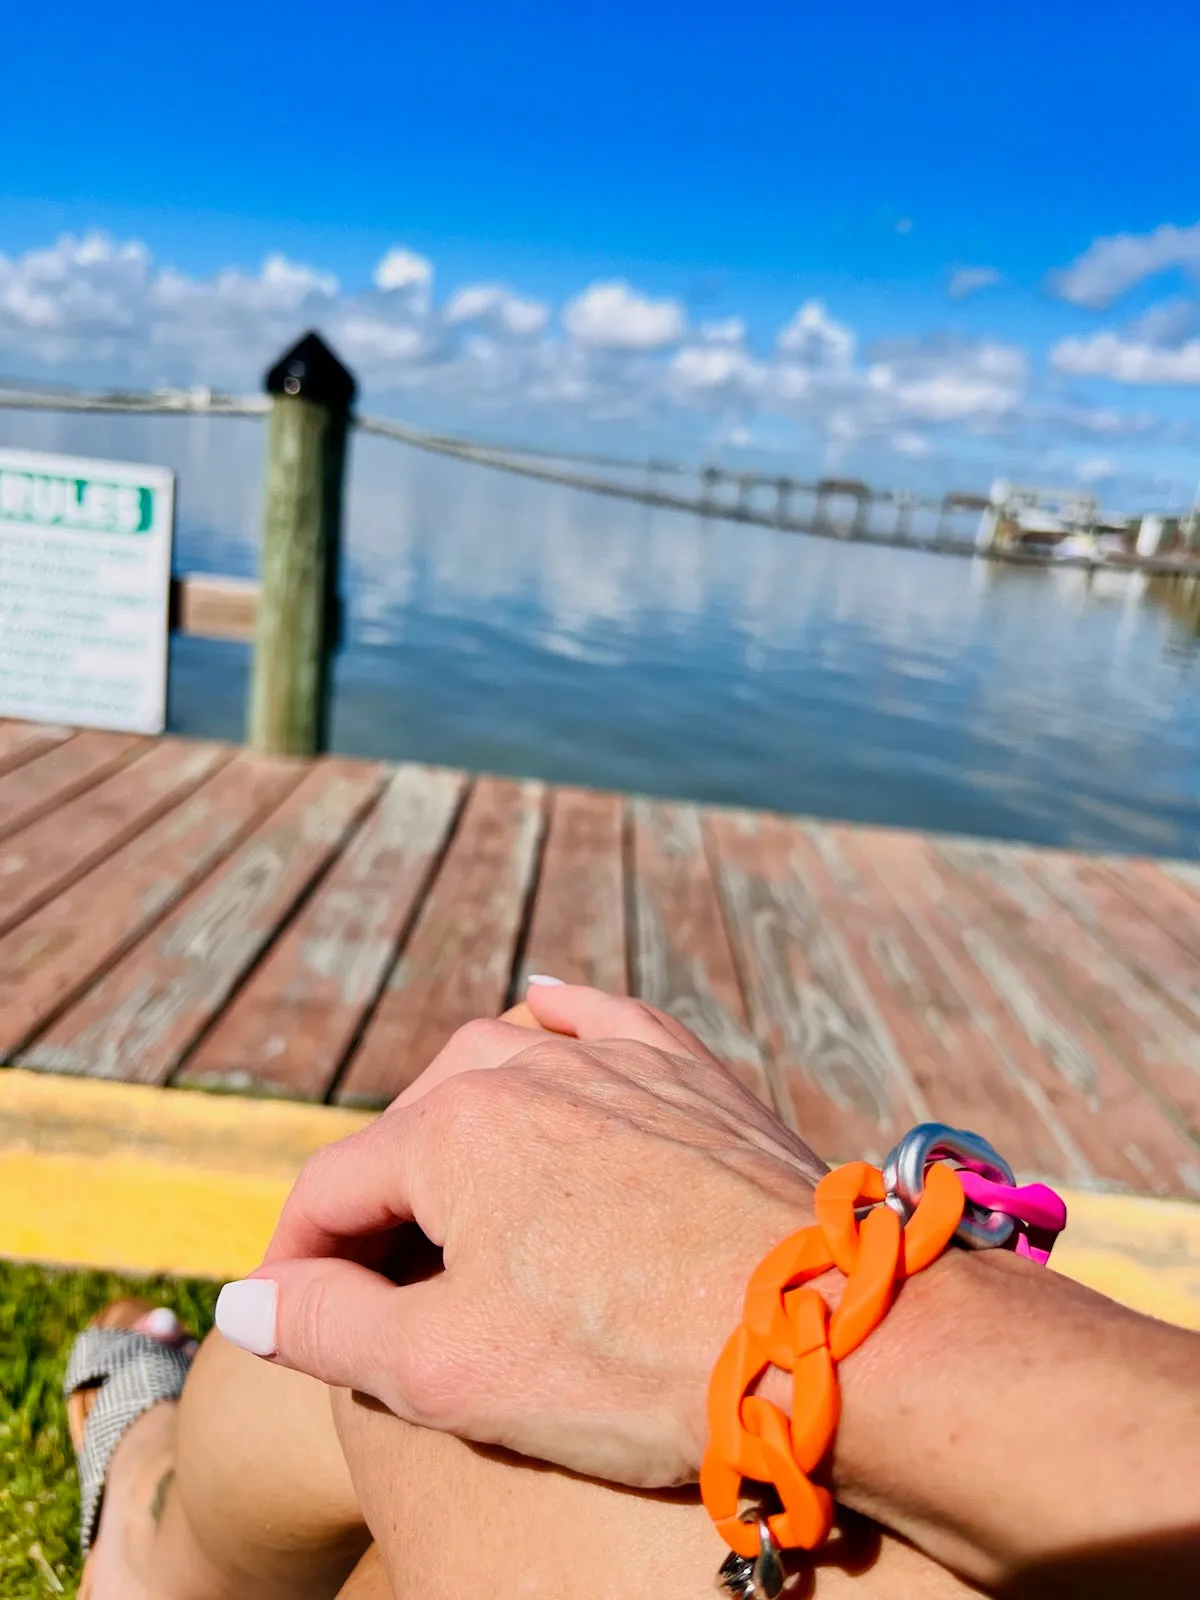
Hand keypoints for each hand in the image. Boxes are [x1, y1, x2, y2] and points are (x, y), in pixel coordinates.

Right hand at [217, 986, 825, 1487]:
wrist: (826, 1334)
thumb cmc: (630, 1361)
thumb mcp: (450, 1371)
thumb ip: (329, 1329)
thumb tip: (247, 1303)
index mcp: (452, 1129)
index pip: (332, 1192)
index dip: (297, 1265)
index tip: (292, 1324)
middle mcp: (526, 1068)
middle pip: (411, 1129)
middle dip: (380, 1205)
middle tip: (383, 1289)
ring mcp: (618, 1062)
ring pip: (500, 1067)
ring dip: (455, 1128)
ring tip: (446, 1196)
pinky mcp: (690, 1074)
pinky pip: (604, 1022)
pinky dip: (561, 1021)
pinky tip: (542, 1008)